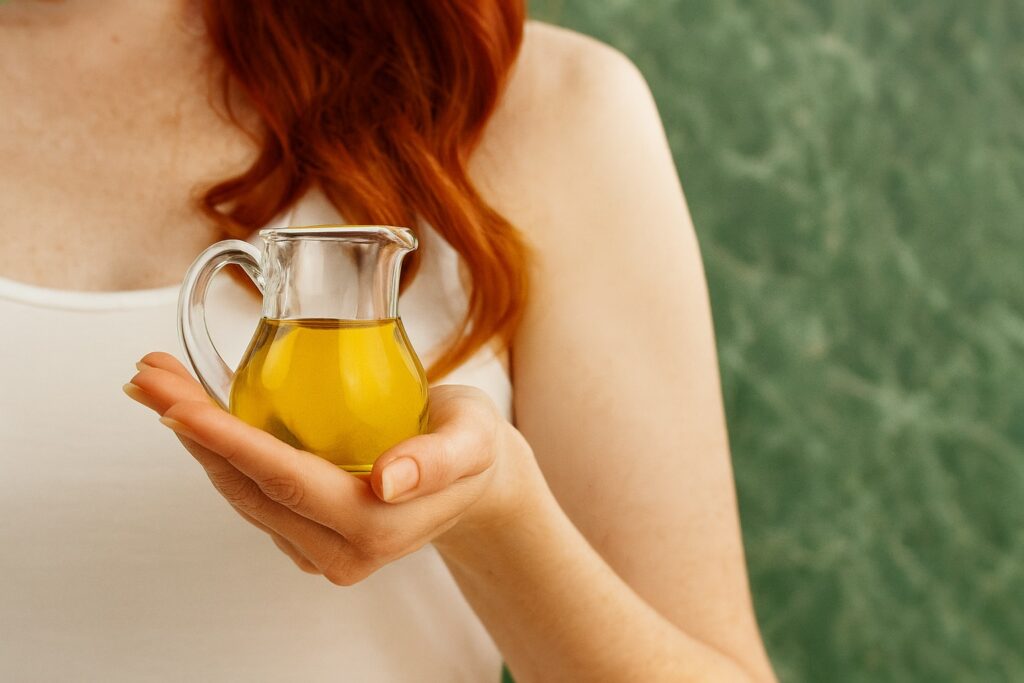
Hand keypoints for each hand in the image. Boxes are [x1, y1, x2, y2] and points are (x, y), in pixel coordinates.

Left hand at [123, 352, 537, 583]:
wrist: (475, 476)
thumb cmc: (471, 443)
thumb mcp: (472, 439)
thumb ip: (438, 460)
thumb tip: (389, 481)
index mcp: (376, 529)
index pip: (286, 481)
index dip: (228, 442)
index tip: (178, 406)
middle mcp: (339, 551)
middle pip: (247, 486)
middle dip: (190, 429)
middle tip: (146, 375)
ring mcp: (317, 549)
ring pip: (239, 491)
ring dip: (193, 436)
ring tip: (156, 382)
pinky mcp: (306, 537)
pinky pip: (251, 492)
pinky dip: (217, 449)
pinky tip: (194, 409)